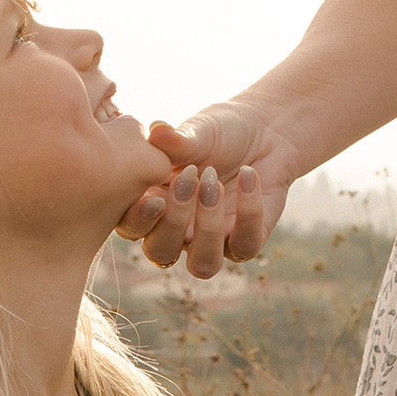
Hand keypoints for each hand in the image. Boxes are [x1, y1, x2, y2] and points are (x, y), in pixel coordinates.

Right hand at [115, 102, 296, 276]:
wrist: (265, 132)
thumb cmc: (219, 132)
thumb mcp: (196, 132)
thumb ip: (175, 140)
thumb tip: (156, 130)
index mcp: (152, 206)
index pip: (131, 228)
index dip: (138, 221)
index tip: (154, 197)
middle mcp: (177, 233)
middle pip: (162, 254)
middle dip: (173, 222)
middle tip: (189, 178)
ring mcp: (212, 243)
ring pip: (203, 265)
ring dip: (208, 228)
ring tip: (216, 183)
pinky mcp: (246, 242)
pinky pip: (245, 244)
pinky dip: (249, 211)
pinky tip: (249, 173)